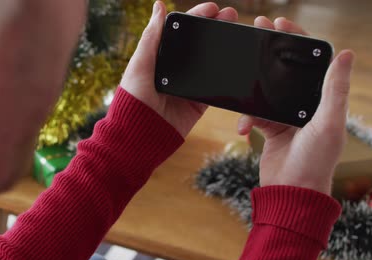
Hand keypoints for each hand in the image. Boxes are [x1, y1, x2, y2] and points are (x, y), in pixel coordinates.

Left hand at [120, 2, 237, 136]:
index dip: (197, 17)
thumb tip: (159, 6)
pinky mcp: (198, 102)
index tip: (213, 8)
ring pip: (210, 61)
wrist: (140, 135)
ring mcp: (188, 85)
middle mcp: (175, 69)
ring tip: (237, 31)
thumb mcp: (140, 64)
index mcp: (159, 56)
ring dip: (224, 46)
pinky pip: (216, 86)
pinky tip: (238, 60)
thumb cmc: (133, 99)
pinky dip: (226, 74)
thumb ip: (152, 36)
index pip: (181, 31)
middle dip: (215, 27)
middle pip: (199, 43)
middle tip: (231, 16)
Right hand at [237, 17, 354, 194]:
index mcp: (324, 100)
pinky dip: (245, 118)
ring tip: (240, 76)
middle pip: (286, 71)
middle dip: (270, 52)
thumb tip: (347, 53)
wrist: (290, 193)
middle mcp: (306, 105)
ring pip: (266, 91)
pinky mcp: (269, 129)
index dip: (296, 40)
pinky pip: (253, 114)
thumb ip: (334, 89)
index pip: (312, 62)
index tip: (279, 25)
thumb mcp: (328, 123)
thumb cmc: (315, 161)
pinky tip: (242, 128)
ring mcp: (286, 117)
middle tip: (257, 31)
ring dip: (253, 88)